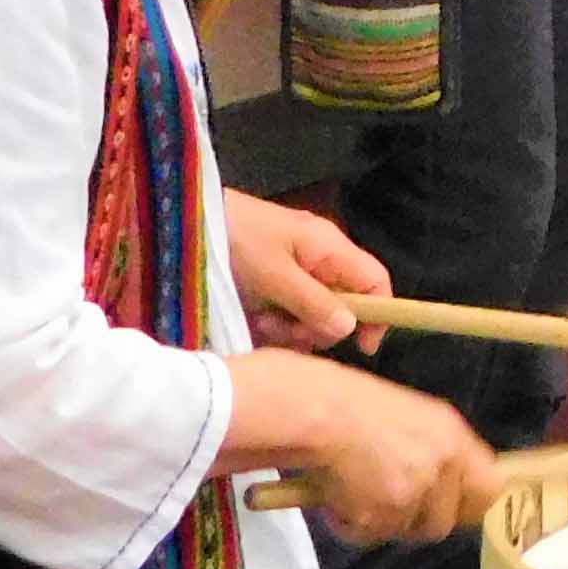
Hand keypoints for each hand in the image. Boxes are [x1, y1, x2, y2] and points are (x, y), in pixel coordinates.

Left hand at [222, 193, 387, 355]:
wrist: (189, 220)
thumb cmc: (236, 240)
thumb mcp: (274, 275)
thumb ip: (313, 302)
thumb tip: (350, 328)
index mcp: (329, 248)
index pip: (375, 281)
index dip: (378, 314)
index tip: (362, 348)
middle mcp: (320, 257)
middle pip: (343, 304)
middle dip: (317, 326)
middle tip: (284, 330)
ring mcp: (297, 267)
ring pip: (314, 312)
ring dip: (291, 325)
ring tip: (260, 321)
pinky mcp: (275, 277)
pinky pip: (291, 308)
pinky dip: (276, 319)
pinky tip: (253, 317)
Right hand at [238, 354, 499, 547]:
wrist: (318, 412)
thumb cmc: (356, 406)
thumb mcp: (416, 416)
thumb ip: (440, 450)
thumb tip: (454, 486)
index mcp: (453, 436)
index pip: (489, 489)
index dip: (472, 505)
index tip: (456, 509)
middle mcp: (440, 465)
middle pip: (444, 522)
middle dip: (415, 520)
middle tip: (390, 503)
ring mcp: (413, 492)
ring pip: (406, 531)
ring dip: (384, 521)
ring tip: (359, 491)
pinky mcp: (381, 514)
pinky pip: (372, 535)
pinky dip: (352, 524)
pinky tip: (340, 494)